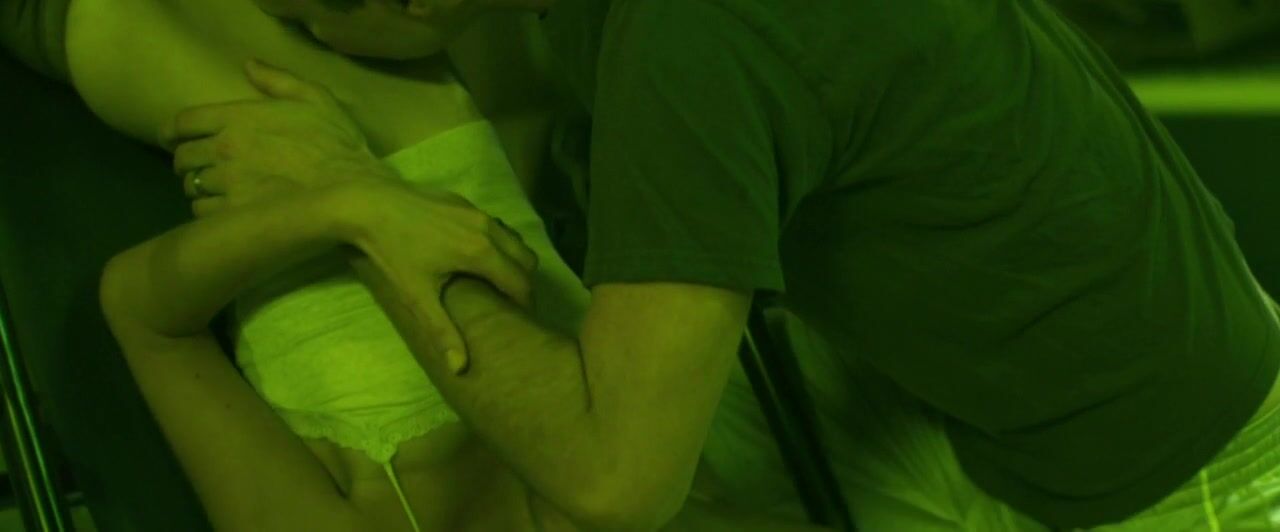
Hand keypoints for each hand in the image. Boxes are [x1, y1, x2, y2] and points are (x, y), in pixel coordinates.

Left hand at [161, 58, 395, 217]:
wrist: (351, 190)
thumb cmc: (337, 144)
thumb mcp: (316, 99)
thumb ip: (278, 80)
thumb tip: (248, 65)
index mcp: (238, 117)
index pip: (184, 122)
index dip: (172, 131)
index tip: (173, 138)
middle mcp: (224, 149)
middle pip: (182, 157)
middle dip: (187, 161)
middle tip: (200, 167)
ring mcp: (227, 184)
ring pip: (191, 187)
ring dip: (199, 187)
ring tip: (214, 191)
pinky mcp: (234, 215)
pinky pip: (203, 213)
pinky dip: (208, 211)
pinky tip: (223, 212)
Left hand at [342, 179, 539, 374]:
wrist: (367, 203)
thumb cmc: (392, 251)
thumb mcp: (416, 295)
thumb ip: (443, 331)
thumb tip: (460, 368)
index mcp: (481, 253)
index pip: (521, 283)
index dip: (526, 304)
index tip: (521, 319)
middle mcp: (487, 228)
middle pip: (527, 259)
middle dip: (524, 282)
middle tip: (509, 302)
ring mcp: (476, 211)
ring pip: (513, 238)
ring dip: (511, 260)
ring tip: (493, 280)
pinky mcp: (463, 201)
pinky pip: (493, 225)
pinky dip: (494, 242)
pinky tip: (469, 254)